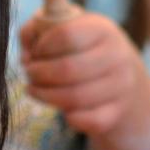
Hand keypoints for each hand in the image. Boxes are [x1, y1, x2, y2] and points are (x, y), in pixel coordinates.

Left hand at [19, 12, 149, 149]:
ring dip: (46, 96)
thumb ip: (37, 30)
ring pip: (75, 98)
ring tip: (34, 89)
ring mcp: (121, 86)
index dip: (42, 46)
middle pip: (68, 69)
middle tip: (30, 73)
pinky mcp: (118, 111)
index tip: (35, 52)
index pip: (66, 35)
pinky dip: (71, 118)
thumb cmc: (83, 48)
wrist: (123, 74)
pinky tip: (63, 109)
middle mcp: (117, 56)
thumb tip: (26, 54)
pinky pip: (89, 121)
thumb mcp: (65, 27)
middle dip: (39, 74)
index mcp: (102, 29)